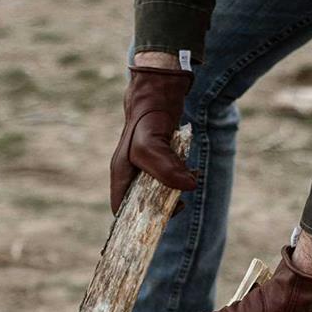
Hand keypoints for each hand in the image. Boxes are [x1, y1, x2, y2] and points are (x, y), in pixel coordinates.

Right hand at [108, 64, 199, 212]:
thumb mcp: (150, 146)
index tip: (157, 221)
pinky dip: (181, 179)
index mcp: (121, 173)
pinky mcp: (159, 159)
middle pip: (143, 203)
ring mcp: (145, 166)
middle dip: (162, 206)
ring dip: (175, 192)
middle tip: (179, 202)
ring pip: (159, 191)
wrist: (160, 90)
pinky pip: (170, 178)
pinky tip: (191, 173)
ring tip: (187, 183)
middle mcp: (130, 172)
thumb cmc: (147, 117)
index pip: (121, 209)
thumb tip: (188, 188)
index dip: (134, 221)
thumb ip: (166, 170)